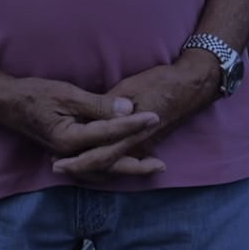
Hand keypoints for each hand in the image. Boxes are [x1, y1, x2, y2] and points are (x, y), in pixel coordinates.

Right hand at [0, 76, 161, 177]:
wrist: (5, 103)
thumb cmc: (33, 94)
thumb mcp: (66, 93)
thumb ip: (97, 105)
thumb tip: (128, 110)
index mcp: (70, 139)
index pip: (110, 133)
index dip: (134, 124)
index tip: (155, 116)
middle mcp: (70, 155)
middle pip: (110, 165)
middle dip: (137, 165)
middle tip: (162, 165)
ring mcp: (67, 157)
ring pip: (102, 170)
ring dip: (126, 169)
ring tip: (149, 168)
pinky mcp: (66, 154)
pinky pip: (93, 166)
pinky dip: (110, 168)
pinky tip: (121, 164)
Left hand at [56, 51, 221, 179]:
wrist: (192, 85)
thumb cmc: (161, 82)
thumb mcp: (131, 87)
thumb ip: (110, 104)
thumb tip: (91, 117)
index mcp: (132, 134)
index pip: (100, 156)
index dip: (78, 162)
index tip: (57, 163)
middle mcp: (137, 145)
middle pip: (104, 165)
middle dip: (80, 167)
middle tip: (56, 166)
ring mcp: (144, 145)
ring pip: (113, 162)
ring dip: (92, 164)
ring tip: (69, 162)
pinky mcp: (147, 140)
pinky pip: (123, 156)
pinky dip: (106, 159)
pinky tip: (95, 155)